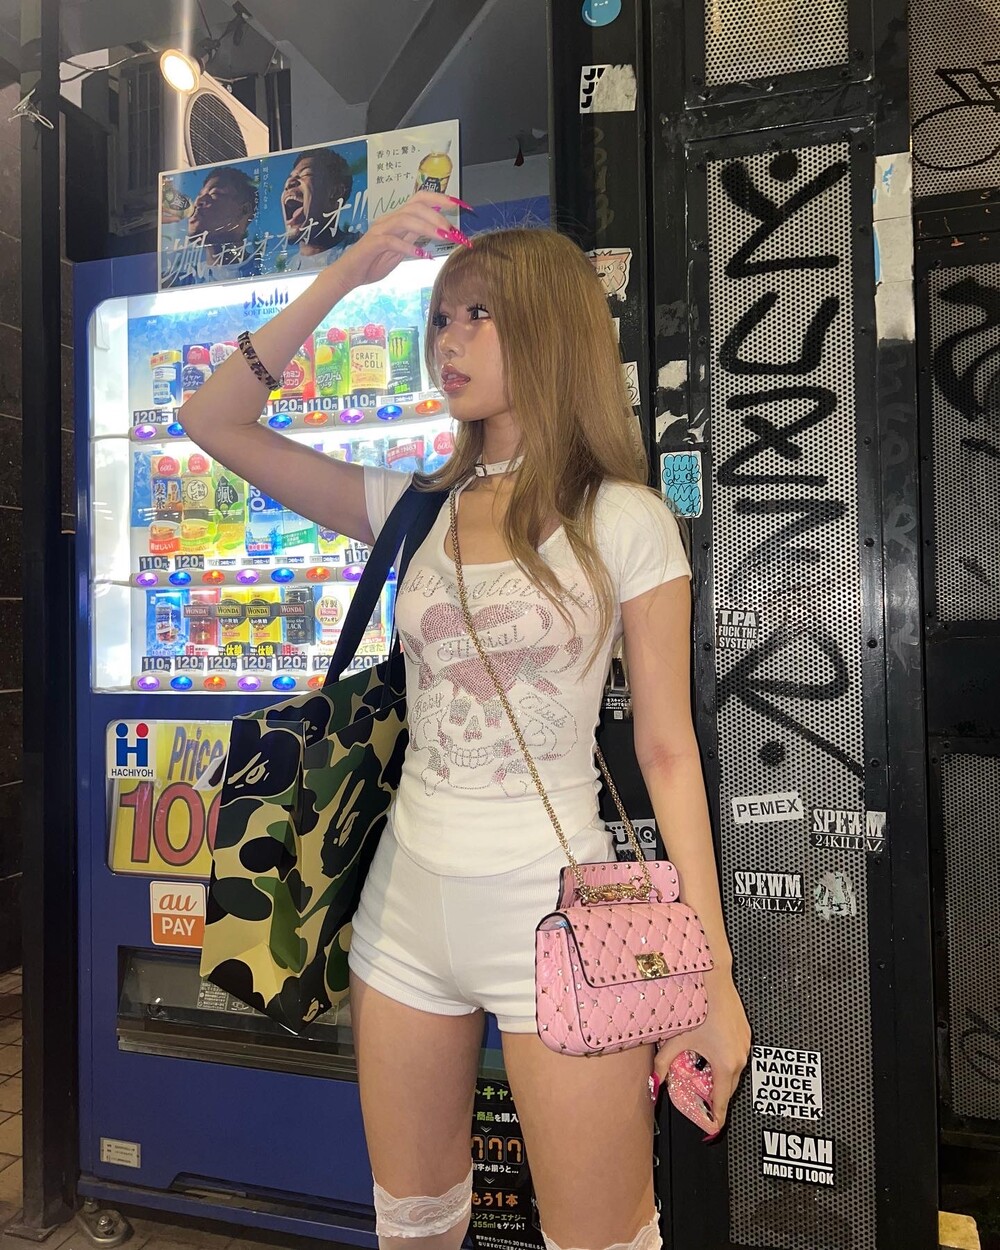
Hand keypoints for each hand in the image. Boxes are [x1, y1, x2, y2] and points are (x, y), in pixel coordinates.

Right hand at [332, 191, 471, 289]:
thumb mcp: (400, 250)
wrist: (348, 275)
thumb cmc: (373, 263)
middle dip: (438, 214)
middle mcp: (389, 219)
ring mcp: (380, 230)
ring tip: (444, 237)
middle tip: (454, 230)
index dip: (441, 198)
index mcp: (397, 218)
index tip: (461, 205)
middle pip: (416, 205)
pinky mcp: (373, 244)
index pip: (420, 199)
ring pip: (406, 219)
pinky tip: (423, 256)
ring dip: (428, 227)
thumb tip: (435, 231)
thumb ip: (414, 238)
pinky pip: (393, 241)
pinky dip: (410, 247)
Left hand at [654, 967, 749, 1132]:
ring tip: (705, 1076)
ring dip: (722, 1076)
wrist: (714, 980)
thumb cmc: (698, 1008)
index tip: (713, 1127)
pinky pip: (738, 1054)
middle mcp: (740, 1056)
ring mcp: (745, 1044)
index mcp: (725, 1064)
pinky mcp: (745, 1032)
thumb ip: (663, 1063)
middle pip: (729, 1087)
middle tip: (704, 1104)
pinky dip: (727, 1060)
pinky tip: (712, 1052)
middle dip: (717, 1097)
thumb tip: (653, 1082)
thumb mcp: (677, 1039)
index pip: (721, 1099)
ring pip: (735, 1070)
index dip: (716, 1116)